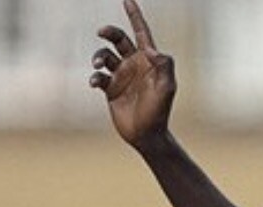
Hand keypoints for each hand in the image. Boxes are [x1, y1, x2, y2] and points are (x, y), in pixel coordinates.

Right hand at [90, 0, 175, 148]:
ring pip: (104, 55)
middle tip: (101, 32)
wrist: (148, 136)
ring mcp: (120, 76)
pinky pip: (98, 76)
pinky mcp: (110, 89)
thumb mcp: (167, 87)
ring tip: (98, 64)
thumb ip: (164, 64)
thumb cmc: (160, 112)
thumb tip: (150, 48)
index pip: (140, 32)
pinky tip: (95, 83)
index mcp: (147, 61)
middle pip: (117, 38)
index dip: (134, 15)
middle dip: (108, 31)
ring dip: (98, 55)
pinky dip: (94, 77)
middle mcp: (133, 65)